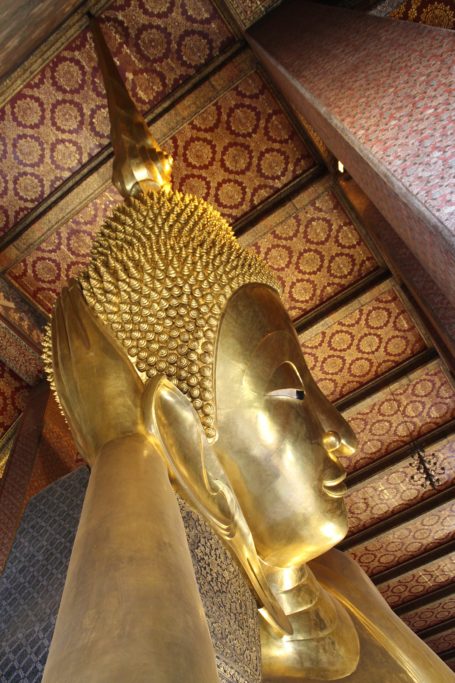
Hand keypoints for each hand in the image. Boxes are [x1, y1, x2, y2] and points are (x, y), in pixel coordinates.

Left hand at [51, 279, 143, 463]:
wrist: (122, 451)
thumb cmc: (144, 422)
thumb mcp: (152, 395)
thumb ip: (152, 384)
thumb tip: (159, 377)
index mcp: (106, 356)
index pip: (87, 321)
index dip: (80, 303)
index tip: (77, 287)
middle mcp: (84, 363)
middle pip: (71, 327)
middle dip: (67, 307)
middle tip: (67, 289)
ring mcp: (70, 380)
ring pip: (59, 343)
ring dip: (58, 323)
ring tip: (58, 307)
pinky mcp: (65, 395)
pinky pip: (55, 362)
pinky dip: (53, 346)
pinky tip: (53, 340)